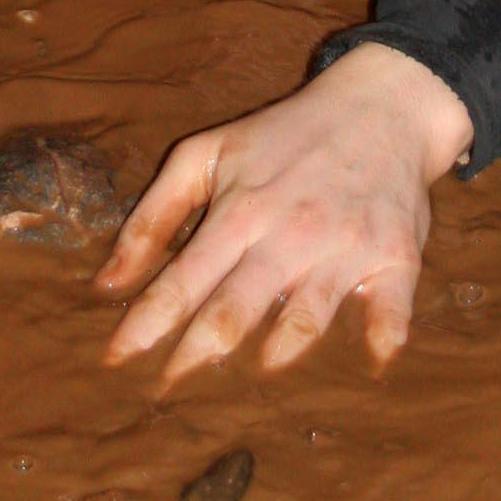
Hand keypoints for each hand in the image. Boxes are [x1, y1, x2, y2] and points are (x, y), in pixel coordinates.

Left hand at [97, 46, 471, 381]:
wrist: (382, 106)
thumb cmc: (283, 136)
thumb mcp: (207, 153)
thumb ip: (153, 216)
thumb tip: (106, 284)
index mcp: (240, 211)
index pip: (182, 282)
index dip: (144, 325)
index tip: (114, 362)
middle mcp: (290, 235)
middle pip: (235, 311)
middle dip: (195, 356)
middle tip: (165, 394)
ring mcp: (345, 250)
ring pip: (305, 320)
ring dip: (277, 355)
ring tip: (252, 379)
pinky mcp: (395, 259)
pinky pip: (391, 313)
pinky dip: (382, 344)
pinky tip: (368, 368)